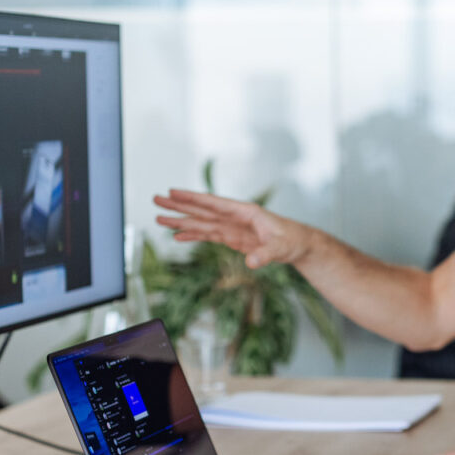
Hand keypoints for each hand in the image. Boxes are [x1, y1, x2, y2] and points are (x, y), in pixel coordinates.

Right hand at [153, 189, 308, 268]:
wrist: (298, 244)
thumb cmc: (291, 240)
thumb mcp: (280, 248)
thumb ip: (265, 255)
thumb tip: (251, 263)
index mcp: (245, 212)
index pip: (214, 203)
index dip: (193, 197)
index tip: (173, 191)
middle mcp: (234, 217)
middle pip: (202, 210)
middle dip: (179, 205)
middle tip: (156, 199)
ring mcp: (231, 227)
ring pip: (201, 222)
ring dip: (180, 221)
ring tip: (159, 218)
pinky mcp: (231, 238)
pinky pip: (208, 235)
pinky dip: (192, 236)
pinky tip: (177, 236)